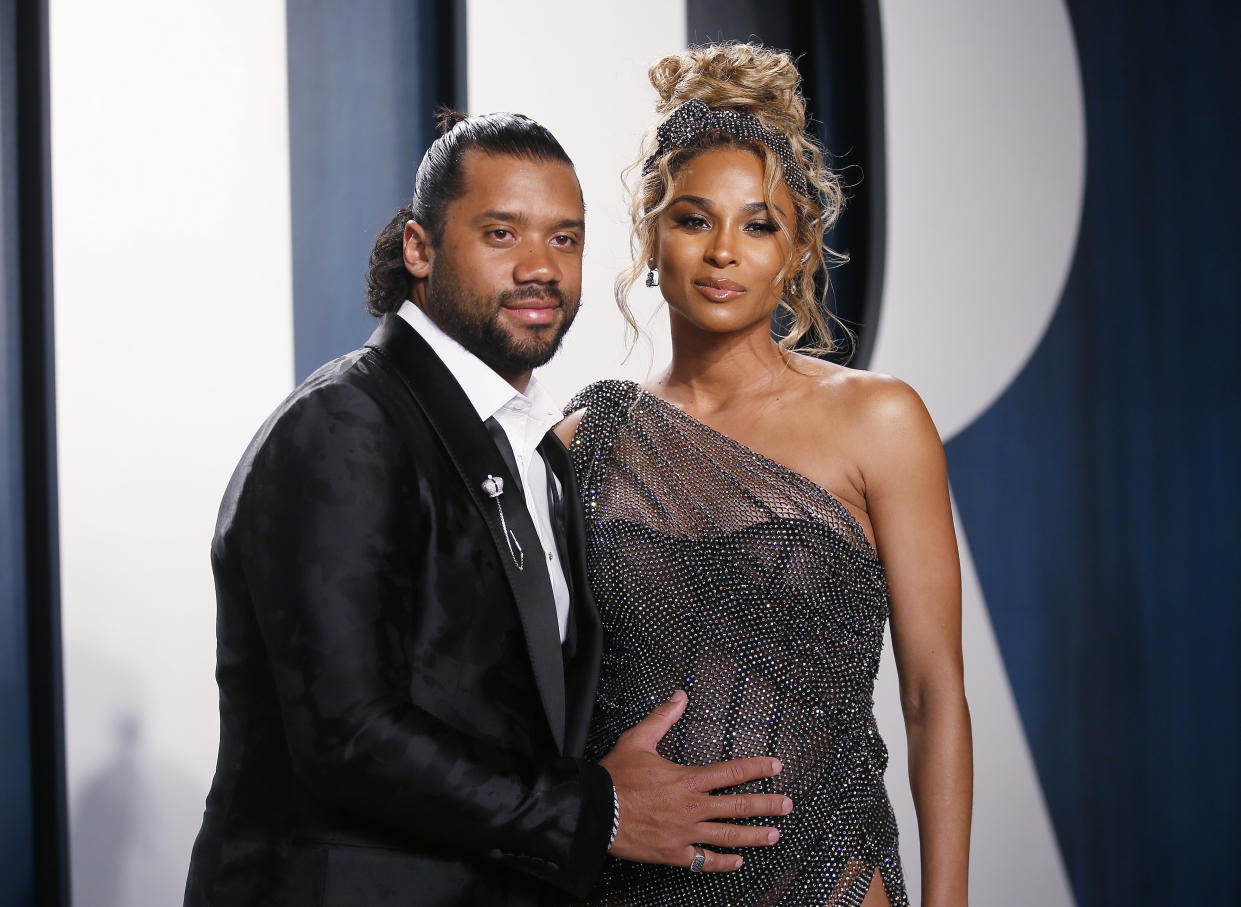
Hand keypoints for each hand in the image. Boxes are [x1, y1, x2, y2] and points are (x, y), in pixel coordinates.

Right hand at [599, 690, 792, 872]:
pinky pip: (704, 861)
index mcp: (688, 779)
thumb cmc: (616, 776)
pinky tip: (737, 861)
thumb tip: (680, 696)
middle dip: (767, 805)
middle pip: (739, 806)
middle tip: (787, 805)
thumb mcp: (638, 739)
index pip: (732, 772)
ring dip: (754, 836)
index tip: (776, 766)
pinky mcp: (674, 853)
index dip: (758, 768)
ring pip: (728, 836)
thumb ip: (663, 718)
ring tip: (774, 835)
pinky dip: (723, 862)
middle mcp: (692, 807)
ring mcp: (685, 833)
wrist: (595, 811)